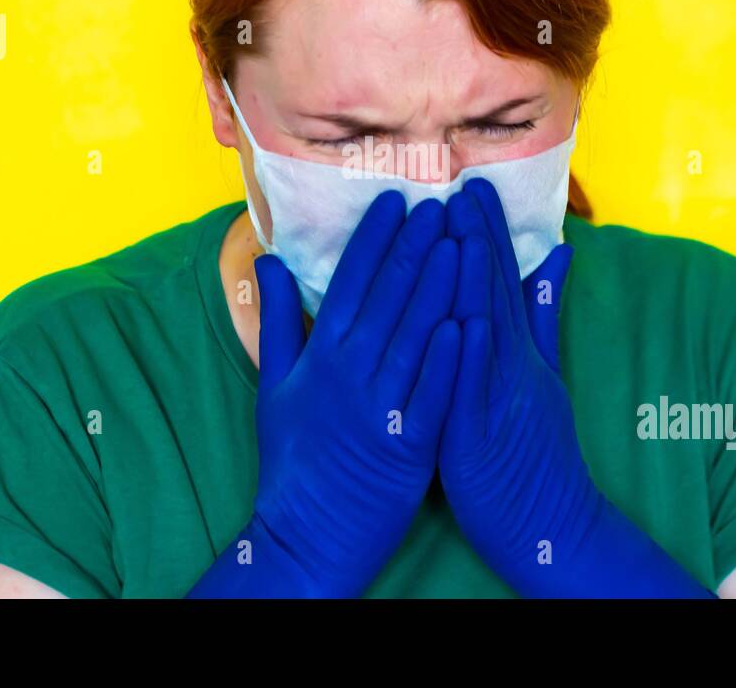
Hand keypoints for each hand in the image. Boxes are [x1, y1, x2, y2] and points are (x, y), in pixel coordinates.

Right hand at [188, 190, 460, 597]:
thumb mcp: (275, 385)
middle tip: (440, 204)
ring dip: (437, 288)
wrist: (306, 535)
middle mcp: (348, 375)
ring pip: (413, 337)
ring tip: (460, 242)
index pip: (350, 284)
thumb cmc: (292, 459)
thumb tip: (270, 260)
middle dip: (414, 248)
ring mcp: (379, 409)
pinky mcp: (408, 446)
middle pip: (386, 300)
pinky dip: (446, 360)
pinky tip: (464, 322)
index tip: (396, 201)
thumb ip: (279, 319)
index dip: (374, 240)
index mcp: (320, 357)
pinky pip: (430, 395)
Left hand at [439, 178, 712, 597]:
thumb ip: (544, 317)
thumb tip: (555, 258)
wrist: (552, 525)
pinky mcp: (482, 441)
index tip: (470, 186)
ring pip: (486, 334)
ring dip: (474, 284)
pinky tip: (467, 325)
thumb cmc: (533, 451)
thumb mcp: (543, 376)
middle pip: (492, 296)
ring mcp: (499, 402)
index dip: (486, 234)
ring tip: (458, 235)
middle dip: (477, 240)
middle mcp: (510, 368)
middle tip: (460, 187)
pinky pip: (476, 396)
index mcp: (516, 353)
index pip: (499, 283)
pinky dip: (475, 360)